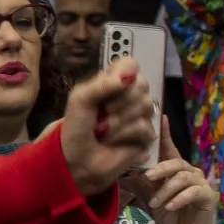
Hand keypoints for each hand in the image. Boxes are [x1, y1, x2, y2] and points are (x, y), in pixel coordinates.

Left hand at [58, 61, 159, 197]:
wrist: (76, 159)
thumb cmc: (76, 127)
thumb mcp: (80, 99)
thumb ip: (101, 85)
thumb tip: (129, 77)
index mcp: (115, 82)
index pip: (131, 64)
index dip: (126, 72)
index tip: (113, 84)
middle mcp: (131, 95)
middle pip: (142, 84)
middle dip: (119, 101)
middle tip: (103, 112)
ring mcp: (141, 115)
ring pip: (145, 106)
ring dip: (118, 121)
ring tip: (104, 131)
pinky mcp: (147, 135)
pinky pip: (145, 127)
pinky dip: (124, 135)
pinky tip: (114, 141)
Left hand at [120, 117, 215, 223]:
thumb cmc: (167, 214)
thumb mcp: (149, 197)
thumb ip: (139, 184)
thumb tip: (119, 171)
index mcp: (175, 170)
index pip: (170, 149)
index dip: (166, 134)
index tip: (161, 118)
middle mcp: (189, 172)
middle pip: (176, 162)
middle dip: (161, 168)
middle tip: (147, 176)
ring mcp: (200, 183)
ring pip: (183, 178)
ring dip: (166, 190)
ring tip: (155, 202)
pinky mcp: (207, 197)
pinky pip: (194, 192)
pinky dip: (179, 199)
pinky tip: (169, 206)